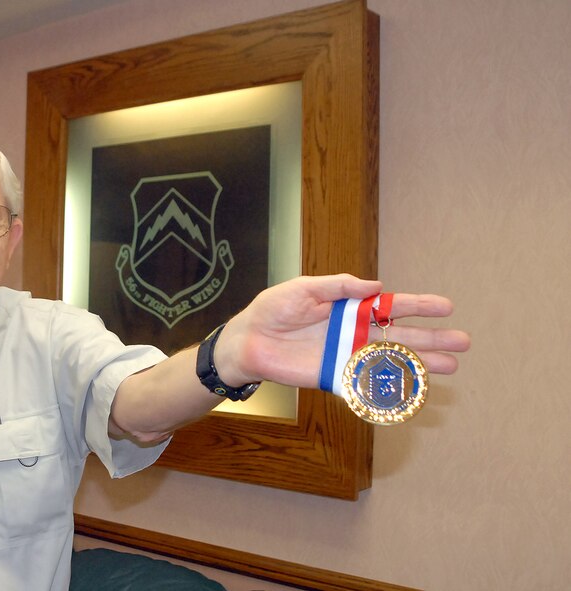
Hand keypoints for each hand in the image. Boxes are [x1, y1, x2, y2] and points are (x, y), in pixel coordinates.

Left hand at [214, 274, 470, 389]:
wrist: (248, 341)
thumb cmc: (273, 309)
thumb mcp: (303, 288)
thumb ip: (337, 286)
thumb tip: (376, 285)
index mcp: (350, 307)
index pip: (390, 306)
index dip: (418, 307)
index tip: (446, 307)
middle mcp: (354, 332)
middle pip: (400, 335)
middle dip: (432, 338)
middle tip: (464, 343)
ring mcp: (347, 356)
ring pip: (391, 361)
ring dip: (420, 364)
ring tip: (452, 367)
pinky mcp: (335, 378)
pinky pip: (366, 384)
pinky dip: (388, 389)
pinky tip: (412, 392)